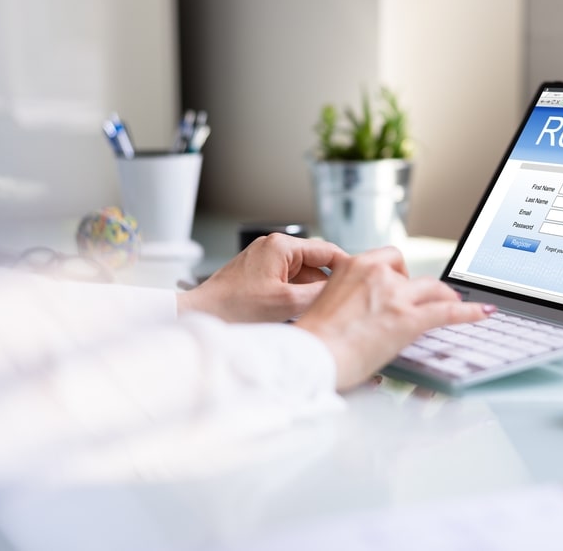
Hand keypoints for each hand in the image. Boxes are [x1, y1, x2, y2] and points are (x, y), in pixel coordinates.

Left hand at [177, 234, 346, 322]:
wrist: (200, 316)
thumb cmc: (234, 308)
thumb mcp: (286, 303)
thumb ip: (319, 293)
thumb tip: (343, 290)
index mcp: (282, 246)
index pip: (327, 250)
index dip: (347, 267)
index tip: (362, 281)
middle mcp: (273, 247)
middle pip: (315, 264)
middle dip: (327, 285)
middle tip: (342, 304)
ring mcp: (264, 260)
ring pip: (302, 275)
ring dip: (310, 294)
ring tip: (316, 314)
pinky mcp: (258, 274)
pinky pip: (287, 282)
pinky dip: (295, 297)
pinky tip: (297, 316)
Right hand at [293, 246, 493, 390]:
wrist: (312, 357)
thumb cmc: (313, 341)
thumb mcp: (327, 306)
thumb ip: (347, 301)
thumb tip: (360, 316)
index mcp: (353, 267)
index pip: (387, 258)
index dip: (399, 272)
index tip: (403, 281)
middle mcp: (376, 274)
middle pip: (412, 272)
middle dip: (419, 287)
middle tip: (421, 302)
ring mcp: (395, 296)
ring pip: (432, 289)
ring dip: (444, 298)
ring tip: (453, 305)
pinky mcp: (408, 319)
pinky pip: (447, 312)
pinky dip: (469, 311)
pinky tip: (483, 312)